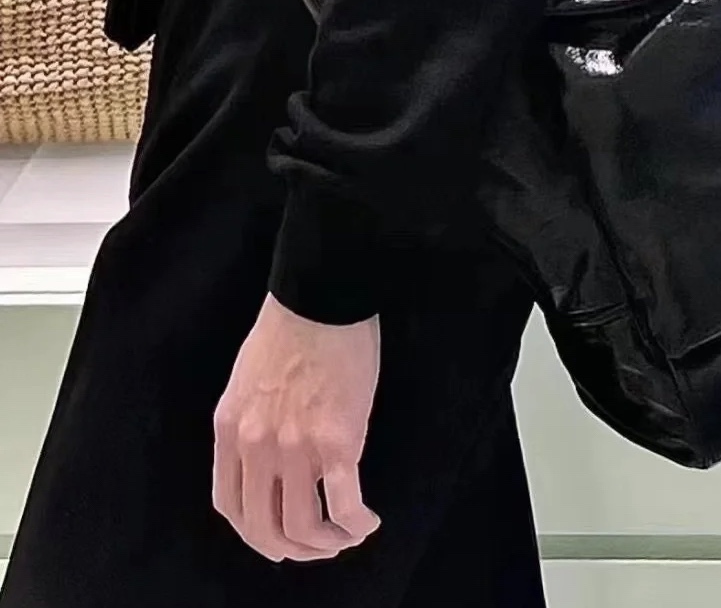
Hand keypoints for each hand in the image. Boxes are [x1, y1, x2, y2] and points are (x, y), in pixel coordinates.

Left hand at [213, 293, 381, 562]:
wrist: (324, 294)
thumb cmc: (292, 326)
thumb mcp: (247, 380)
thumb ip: (250, 423)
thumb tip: (267, 458)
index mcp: (230, 430)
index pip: (231, 507)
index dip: (255, 533)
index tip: (278, 538)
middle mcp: (256, 447)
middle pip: (265, 528)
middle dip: (293, 549)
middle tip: (318, 548)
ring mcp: (295, 447)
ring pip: (304, 527)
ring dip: (327, 544)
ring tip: (346, 537)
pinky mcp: (336, 441)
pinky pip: (344, 505)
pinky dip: (356, 525)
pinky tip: (367, 523)